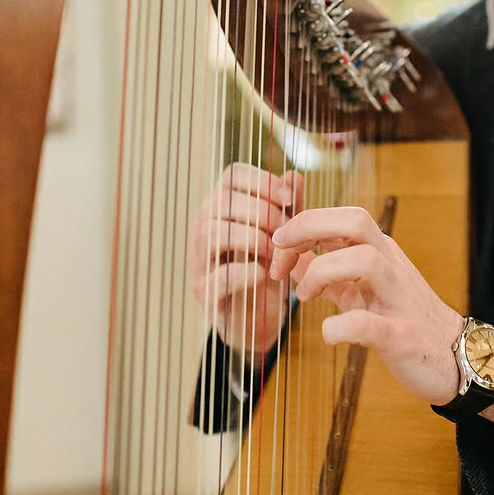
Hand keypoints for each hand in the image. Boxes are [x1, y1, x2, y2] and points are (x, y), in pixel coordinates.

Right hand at [189, 163, 310, 355]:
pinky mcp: (204, 291)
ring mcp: (199, 259)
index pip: (233, 175)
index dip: (262, 181)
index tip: (289, 199)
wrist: (259, 319)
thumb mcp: (284, 235)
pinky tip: (264, 275)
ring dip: (252, 239)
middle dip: (262, 213)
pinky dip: (245, 273)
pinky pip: (219, 275)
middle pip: (222, 201)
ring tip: (276, 255)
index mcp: (223, 207)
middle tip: (287, 232)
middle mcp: (204, 227)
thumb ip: (289, 208)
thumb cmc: (269, 269)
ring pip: (214, 233)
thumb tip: (294, 176)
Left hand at [269, 206, 464, 405]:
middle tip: (280, 256)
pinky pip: (369, 324)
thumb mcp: (361, 289)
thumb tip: (288, 258)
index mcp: (379, 251)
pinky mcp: (403, 336)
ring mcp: (399, 298)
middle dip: (310, 229)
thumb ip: (327, 271)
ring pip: (366, 260)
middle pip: (356, 221)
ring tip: (305, 297)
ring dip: (322, 272)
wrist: (453, 356)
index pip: (341, 216)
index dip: (302, 224)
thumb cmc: (402, 318)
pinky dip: (341, 327)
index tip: (276, 248)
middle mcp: (391, 265)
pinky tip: (328, 333)